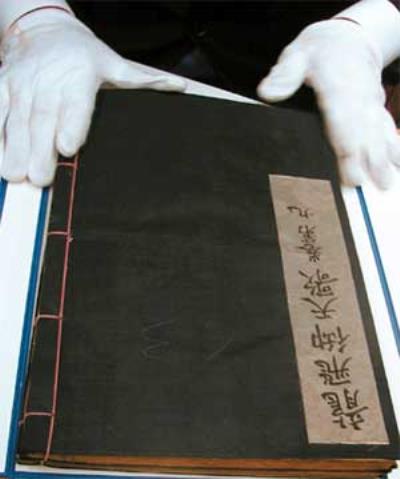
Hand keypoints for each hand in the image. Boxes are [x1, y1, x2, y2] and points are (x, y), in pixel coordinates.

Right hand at [0, 9, 185, 186]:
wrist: (44, 27)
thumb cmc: (83, 53)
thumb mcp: (114, 62)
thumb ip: (144, 79)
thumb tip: (179, 86)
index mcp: (80, 76)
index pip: (75, 102)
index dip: (71, 124)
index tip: (68, 147)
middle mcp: (49, 81)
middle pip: (44, 118)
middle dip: (40, 149)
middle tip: (40, 179)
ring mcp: (23, 85)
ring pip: (17, 119)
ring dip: (16, 149)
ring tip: (16, 175)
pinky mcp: (4, 87)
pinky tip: (0, 159)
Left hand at [257, 19, 399, 188]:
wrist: (350, 36)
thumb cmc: (319, 50)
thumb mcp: (297, 54)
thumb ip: (285, 74)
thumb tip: (267, 92)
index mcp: (337, 83)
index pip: (343, 120)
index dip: (348, 149)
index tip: (351, 174)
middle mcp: (358, 94)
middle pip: (364, 131)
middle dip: (370, 160)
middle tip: (375, 188)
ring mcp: (370, 101)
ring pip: (378, 130)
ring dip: (385, 156)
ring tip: (388, 183)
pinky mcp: (375, 105)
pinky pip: (386, 125)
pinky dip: (394, 143)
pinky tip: (398, 162)